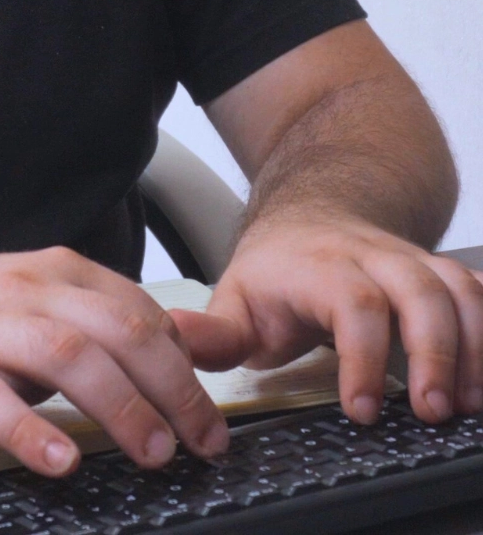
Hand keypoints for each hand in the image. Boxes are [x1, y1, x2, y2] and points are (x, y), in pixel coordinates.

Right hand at [0, 247, 248, 476]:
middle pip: (115, 329)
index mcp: (50, 273)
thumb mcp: (25, 306)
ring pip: (68, 356)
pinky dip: (34, 432)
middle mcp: (22, 292)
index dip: (183, 360)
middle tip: (202, 439)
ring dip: (121, 406)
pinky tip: (62, 461)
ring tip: (153, 452)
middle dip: (171, 386)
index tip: (207, 408)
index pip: (135, 307)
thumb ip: (85, 323)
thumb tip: (161, 363)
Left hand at [207, 218, 482, 423]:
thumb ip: (214, 332)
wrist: (313, 216)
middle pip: (418, 290)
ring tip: (468, 404)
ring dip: (474, 345)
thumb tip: (174, 339)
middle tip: (433, 410)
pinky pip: (478, 291)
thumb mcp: (237, 298)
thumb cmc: (279, 270)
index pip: (353, 302)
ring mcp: (411, 261)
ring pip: (457, 287)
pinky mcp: (439, 274)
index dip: (363, 356)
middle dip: (435, 351)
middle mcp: (373, 257)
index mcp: (320, 266)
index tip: (363, 409)